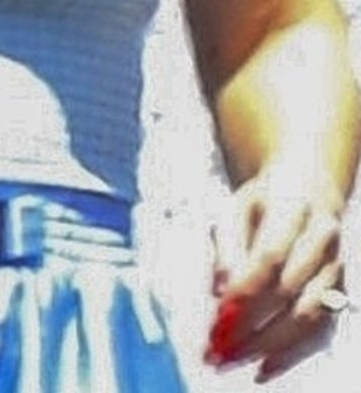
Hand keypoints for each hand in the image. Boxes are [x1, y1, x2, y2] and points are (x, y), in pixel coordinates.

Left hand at [205, 161, 347, 381]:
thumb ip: (225, 247)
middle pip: (289, 289)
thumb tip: (219, 291)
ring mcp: (337, 268)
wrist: (308, 190)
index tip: (217, 315)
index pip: (271, 254)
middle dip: (252, 324)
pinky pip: (322, 331)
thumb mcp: (235, 209)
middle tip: (217, 347)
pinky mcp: (341, 293)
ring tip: (233, 360)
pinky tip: (263, 368)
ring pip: (309, 315)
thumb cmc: (264, 202)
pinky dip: (292, 355)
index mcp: (294, 207)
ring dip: (269, 345)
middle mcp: (323, 238)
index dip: (245, 289)